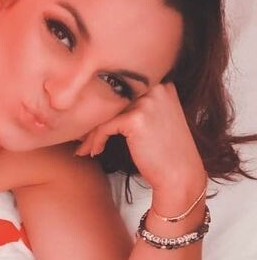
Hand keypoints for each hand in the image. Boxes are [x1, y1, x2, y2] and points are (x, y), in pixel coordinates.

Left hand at [74, 82, 206, 197]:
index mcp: (161, 84)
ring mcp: (147, 102)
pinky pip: (104, 127)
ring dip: (89, 133)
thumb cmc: (164, 150)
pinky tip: (95, 152)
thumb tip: (99, 101)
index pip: (121, 90)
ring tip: (83, 147)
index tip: (89, 124)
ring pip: (105, 113)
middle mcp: (156, 88)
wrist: (180, 175)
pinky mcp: (136, 118)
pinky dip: (95, 140)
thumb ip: (135, 104)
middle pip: (111, 100)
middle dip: (93, 119)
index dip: (102, 107)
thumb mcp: (155, 117)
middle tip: (80, 136)